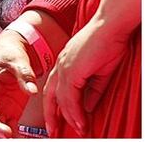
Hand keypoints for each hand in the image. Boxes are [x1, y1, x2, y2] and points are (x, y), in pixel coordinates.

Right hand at [0, 29, 38, 137]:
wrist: (12, 53)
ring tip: (11, 138)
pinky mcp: (8, 110)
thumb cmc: (10, 54)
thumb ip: (24, 75)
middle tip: (4, 132)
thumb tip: (31, 90)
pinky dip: (11, 133)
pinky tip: (18, 138)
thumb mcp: (17, 60)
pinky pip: (7, 125)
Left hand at [43, 20, 125, 135]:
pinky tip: (80, 122)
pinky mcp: (71, 70)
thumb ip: (92, 89)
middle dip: (51, 115)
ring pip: (61, 99)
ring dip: (68, 117)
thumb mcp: (100, 72)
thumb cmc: (107, 44)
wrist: (110, 27)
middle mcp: (60, 66)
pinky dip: (74, 111)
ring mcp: (63, 67)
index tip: (59, 121)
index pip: (55, 89)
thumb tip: (87, 106)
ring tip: (76, 132)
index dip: (57, 106)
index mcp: (64, 64)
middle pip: (50, 96)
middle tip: (53, 132)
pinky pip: (69, 96)